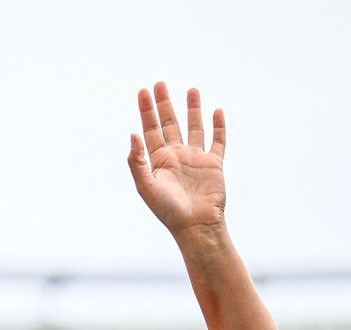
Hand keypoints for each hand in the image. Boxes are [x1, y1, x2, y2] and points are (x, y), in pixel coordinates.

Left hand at [128, 82, 226, 237]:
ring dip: (192, 109)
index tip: (143, 91)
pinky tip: (217, 112)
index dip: (146, 110)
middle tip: (159, 83)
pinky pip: (217, 142)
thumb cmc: (168, 210)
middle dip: (164, 104)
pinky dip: (218, 127)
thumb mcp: (146, 186)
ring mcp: (196, 159)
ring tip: (191, 89)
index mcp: (158, 161)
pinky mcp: (214, 164)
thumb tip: (132, 134)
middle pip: (169, 124)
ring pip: (194, 128)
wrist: (195, 226)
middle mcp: (176, 157)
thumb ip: (137, 161)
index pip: (150, 130)